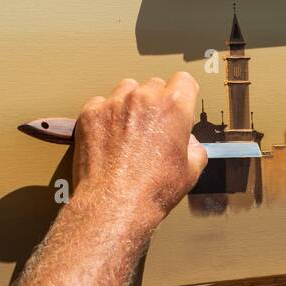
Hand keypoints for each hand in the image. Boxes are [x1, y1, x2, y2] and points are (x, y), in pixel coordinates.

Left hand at [71, 73, 207, 232]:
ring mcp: (115, 103)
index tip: (180, 106)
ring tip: (129, 130)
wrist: (115, 204)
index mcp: (173, 106)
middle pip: (155, 85)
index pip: (184, 81)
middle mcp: (144, 97)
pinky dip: (105, 116)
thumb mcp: (191, 171)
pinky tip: (108, 137)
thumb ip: (195, 148)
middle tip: (154, 127)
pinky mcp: (91, 113)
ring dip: (130, 104)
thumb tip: (189, 142)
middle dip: (156, 102)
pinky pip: (101, 103)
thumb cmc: (154, 190)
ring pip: (127, 89)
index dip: (184, 95)